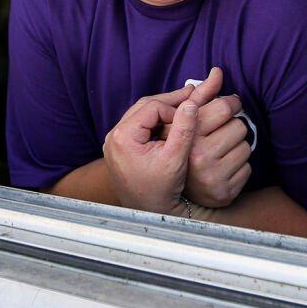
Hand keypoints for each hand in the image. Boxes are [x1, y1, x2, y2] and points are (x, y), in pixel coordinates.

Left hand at [101, 84, 200, 214]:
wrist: (148, 213)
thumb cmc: (161, 190)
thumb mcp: (176, 158)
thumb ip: (184, 129)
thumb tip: (192, 103)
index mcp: (123, 137)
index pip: (152, 108)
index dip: (174, 108)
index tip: (191, 116)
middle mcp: (114, 136)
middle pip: (144, 107)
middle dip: (169, 102)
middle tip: (192, 94)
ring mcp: (115, 142)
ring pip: (141, 114)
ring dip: (163, 110)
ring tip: (185, 105)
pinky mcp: (120, 148)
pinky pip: (139, 125)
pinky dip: (156, 121)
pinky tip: (172, 121)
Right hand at [179, 67, 252, 208]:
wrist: (176, 190)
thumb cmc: (183, 146)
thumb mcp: (185, 120)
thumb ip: (202, 95)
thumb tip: (218, 71)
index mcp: (188, 135)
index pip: (224, 107)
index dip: (231, 103)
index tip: (230, 105)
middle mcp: (199, 157)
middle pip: (239, 127)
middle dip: (232, 127)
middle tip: (220, 133)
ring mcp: (213, 177)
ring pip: (245, 147)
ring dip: (236, 147)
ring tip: (220, 151)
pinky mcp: (225, 192)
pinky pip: (247, 168)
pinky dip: (239, 166)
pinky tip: (223, 168)